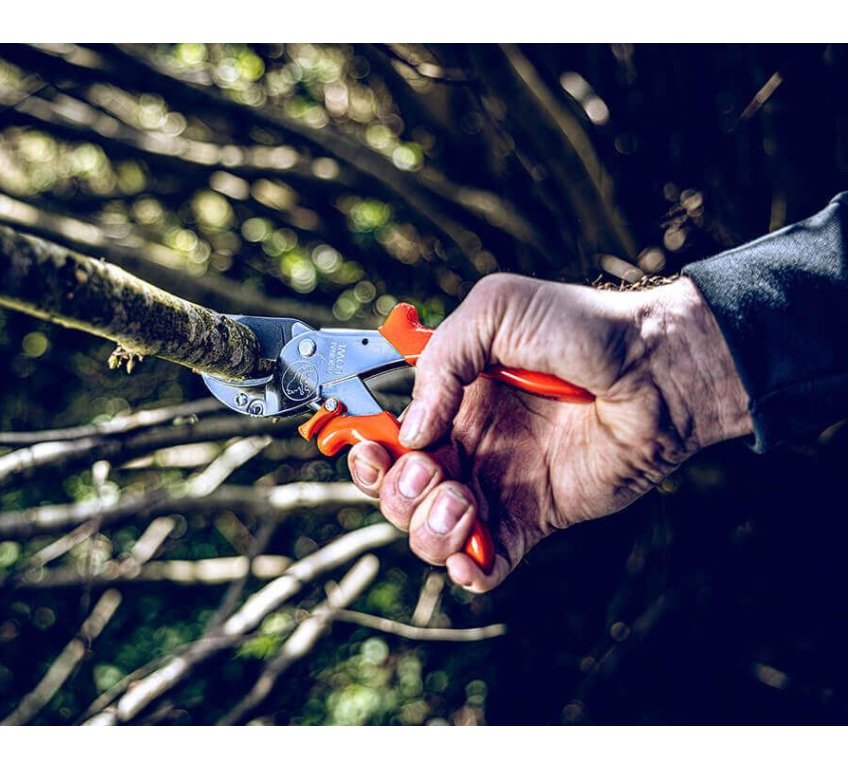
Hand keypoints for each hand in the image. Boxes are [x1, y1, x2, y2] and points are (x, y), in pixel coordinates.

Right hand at [348, 274, 751, 591]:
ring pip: (429, 530)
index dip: (365, 444)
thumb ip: (441, 360)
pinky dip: (469, 568)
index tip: (367, 445)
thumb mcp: (499, 308)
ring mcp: (496, 482)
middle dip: (395, 489)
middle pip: (396, 488)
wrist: (657, 371)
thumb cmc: (583, 328)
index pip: (385, 430)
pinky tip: (474, 552)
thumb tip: (411, 433)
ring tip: (463, 501)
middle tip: (427, 470)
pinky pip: (485, 561)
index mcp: (447, 395)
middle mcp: (464, 441)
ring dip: (428, 527)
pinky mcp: (532, 518)